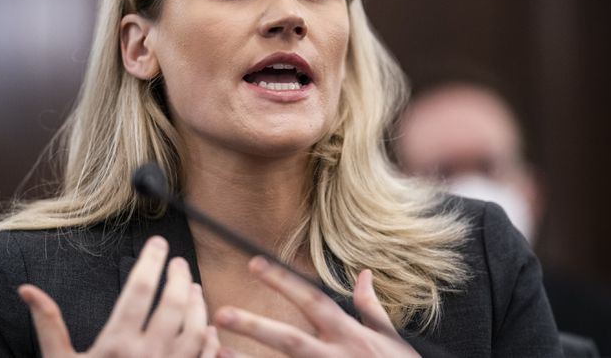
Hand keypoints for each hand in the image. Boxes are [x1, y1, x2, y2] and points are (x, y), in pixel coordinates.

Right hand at [18, 236, 220, 356]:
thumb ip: (48, 325)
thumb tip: (28, 289)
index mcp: (116, 346)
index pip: (139, 289)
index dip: (150, 261)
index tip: (158, 243)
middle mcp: (147, 357)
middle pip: (174, 303)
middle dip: (180, 276)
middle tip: (179, 262)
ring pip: (196, 329)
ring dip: (198, 305)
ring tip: (193, 288)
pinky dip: (210, 340)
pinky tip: (206, 327)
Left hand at [214, 257, 419, 356]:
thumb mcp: (393, 339)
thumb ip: (371, 307)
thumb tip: (364, 274)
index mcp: (350, 335)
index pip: (312, 300)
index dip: (283, 280)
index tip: (254, 263)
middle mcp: (336, 357)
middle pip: (290, 339)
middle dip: (255, 325)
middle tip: (221, 312)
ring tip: (216, 350)